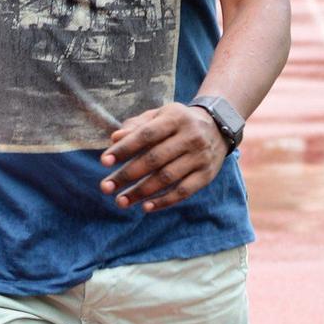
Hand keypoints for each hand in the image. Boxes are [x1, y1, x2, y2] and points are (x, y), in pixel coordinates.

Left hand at [99, 101, 225, 214]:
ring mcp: (200, 157)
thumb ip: (137, 126)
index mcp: (175, 118)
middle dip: (127, 175)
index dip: (124, 149)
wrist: (219, 127)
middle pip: (154, 159)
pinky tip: (145, 207)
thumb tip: (115, 138)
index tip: (104, 162)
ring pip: (167, 178)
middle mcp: (190, 136)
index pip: (145, 135)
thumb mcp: (159, 116)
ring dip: (141, 192)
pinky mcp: (207, 175)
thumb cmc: (178, 123)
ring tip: (120, 201)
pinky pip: (183, 192)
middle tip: (105, 187)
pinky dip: (164, 201)